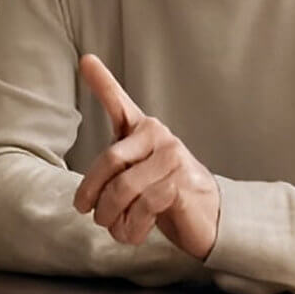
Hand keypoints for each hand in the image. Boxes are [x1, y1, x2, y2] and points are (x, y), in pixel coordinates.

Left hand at [72, 55, 219, 259]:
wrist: (209, 219)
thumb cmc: (165, 193)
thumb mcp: (135, 174)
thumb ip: (114, 167)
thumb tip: (85, 179)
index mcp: (144, 129)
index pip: (119, 102)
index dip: (102, 82)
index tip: (86, 61)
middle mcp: (159, 136)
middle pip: (109, 160)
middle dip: (91, 192)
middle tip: (86, 211)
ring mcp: (173, 159)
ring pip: (122, 189)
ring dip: (111, 216)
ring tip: (113, 227)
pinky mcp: (181, 184)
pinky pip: (142, 207)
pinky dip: (131, 227)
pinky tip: (134, 232)